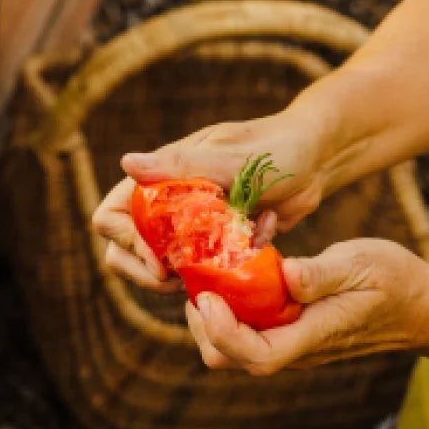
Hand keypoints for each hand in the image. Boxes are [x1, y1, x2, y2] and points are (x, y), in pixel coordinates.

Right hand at [92, 107, 325, 288]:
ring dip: (178, 276)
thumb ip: (181, 166)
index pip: (112, 216)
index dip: (127, 242)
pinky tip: (248, 252)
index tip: (161, 258)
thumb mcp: (231, 158)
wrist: (317, 161)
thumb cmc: (275, 149)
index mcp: (160, 178)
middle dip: (143, 271)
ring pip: (157, 266)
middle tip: (176, 280)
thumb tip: (126, 163)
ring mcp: (189, 228)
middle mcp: (167, 204)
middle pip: (123, 249)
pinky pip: (198, 272)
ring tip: (208, 274)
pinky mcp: (214, 247)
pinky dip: (217, 274)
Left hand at [185, 238, 428, 374]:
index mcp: (313, 337)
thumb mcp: (363, 263)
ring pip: (233, 349)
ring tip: (214, 272)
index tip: (209, 295)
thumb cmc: (396, 282)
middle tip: (199, 278)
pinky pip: (249, 332)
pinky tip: (238, 273)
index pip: (257, 355)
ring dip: (213, 316)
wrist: (421, 307)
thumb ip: (323, 273)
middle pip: (230, 358)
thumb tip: (288, 275)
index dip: (223, 332)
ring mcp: (292, 346)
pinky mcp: (290, 335)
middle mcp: (297, 350)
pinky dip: (232, 309)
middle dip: (204, 324)